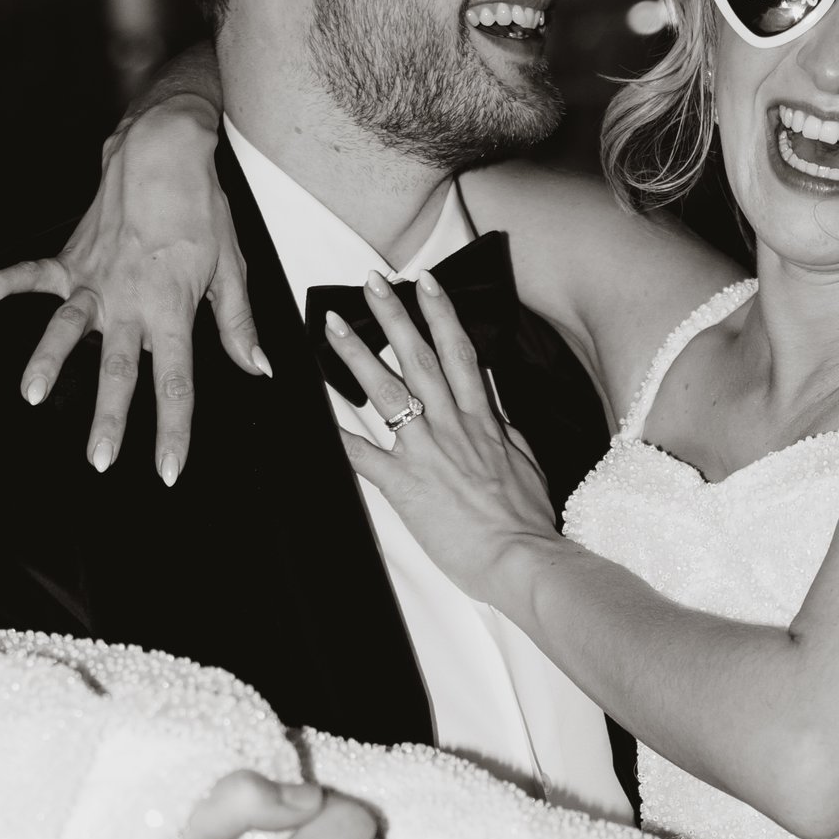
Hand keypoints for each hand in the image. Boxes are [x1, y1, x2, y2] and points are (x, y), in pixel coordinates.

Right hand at [0, 98, 266, 483]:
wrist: (164, 150)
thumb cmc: (201, 209)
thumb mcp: (231, 268)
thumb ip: (237, 325)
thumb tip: (256, 368)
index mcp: (172, 309)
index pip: (175, 383)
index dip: (173, 431)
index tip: (167, 471)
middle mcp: (129, 300)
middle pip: (118, 369)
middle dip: (107, 418)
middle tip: (97, 460)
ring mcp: (95, 279)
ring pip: (66, 329)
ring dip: (47, 362)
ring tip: (31, 396)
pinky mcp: (71, 258)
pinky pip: (31, 275)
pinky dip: (0, 284)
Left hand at [328, 274, 562, 609]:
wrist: (520, 555)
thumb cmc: (524, 518)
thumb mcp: (523, 458)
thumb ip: (502, 426)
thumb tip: (493, 403)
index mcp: (481, 418)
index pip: (459, 351)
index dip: (442, 313)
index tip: (427, 284)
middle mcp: (451, 425)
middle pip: (419, 356)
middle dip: (394, 315)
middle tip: (371, 282)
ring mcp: (426, 450)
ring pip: (387, 389)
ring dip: (358, 352)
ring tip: (332, 325)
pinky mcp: (404, 483)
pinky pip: (361, 452)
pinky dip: (336, 430)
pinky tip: (314, 407)